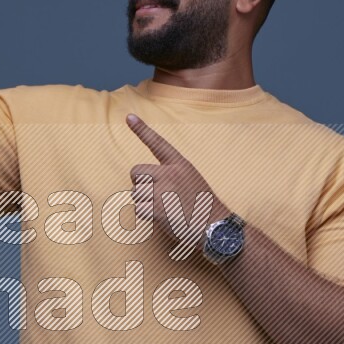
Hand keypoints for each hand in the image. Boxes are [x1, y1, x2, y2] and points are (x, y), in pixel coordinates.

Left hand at [126, 113, 226, 259]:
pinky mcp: (158, 209)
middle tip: (158, 196)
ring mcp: (163, 191)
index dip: (141, 129)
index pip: (157, 143)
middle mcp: (169, 174)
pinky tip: (163, 218)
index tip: (128, 116)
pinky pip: (138, 210)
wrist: (215, 227)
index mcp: (179, 164)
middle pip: (135, 172)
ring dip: (145, 203)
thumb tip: (143, 181)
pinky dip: (146, 216)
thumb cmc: (202, 206)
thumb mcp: (191, 180)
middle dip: (140, 184)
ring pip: (135, 193)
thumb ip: (170, 174)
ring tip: (166, 208)